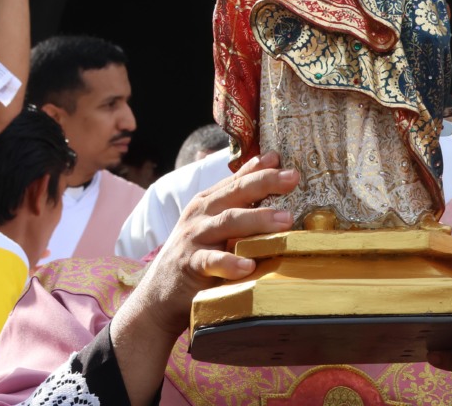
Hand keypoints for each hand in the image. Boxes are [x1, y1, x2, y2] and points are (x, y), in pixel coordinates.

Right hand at [112, 152, 296, 342]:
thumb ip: (238, 204)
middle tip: (293, 178)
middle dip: (265, 182)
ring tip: (286, 220)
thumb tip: (271, 177)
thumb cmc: (196, 254)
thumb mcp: (213, 224)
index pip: (237, 179)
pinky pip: (211, 261)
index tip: (282, 158)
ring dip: (258, 219)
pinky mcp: (190, 265)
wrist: (159, 294)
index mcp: (208, 202)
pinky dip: (230, 262)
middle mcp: (201, 214)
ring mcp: (194, 238)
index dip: (260, 167)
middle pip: (235, 193)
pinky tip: (249, 266)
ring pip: (228, 222)